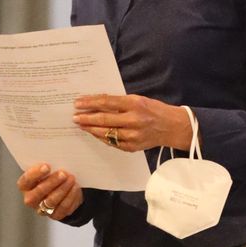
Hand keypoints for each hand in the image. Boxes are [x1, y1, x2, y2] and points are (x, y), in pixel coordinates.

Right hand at [17, 163, 83, 221]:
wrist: (63, 190)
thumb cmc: (51, 176)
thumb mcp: (45, 170)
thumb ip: (46, 166)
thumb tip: (55, 157)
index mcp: (24, 186)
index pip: (26, 181)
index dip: (35, 174)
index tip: (47, 166)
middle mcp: (30, 199)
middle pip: (39, 192)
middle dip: (52, 182)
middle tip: (63, 173)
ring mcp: (42, 209)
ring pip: (52, 200)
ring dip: (63, 189)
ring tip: (71, 178)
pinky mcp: (55, 215)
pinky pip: (63, 207)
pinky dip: (70, 196)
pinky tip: (75, 187)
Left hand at [73, 94, 191, 153]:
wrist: (171, 127)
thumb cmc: (153, 109)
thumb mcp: (138, 100)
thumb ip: (119, 102)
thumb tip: (96, 102)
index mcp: (135, 104)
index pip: (107, 102)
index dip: (90, 103)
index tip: (78, 102)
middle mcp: (134, 120)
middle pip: (103, 119)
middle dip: (86, 118)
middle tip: (74, 116)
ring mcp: (133, 136)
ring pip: (105, 133)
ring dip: (90, 129)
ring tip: (81, 124)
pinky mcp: (132, 147)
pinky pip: (111, 142)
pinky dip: (101, 137)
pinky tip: (94, 132)